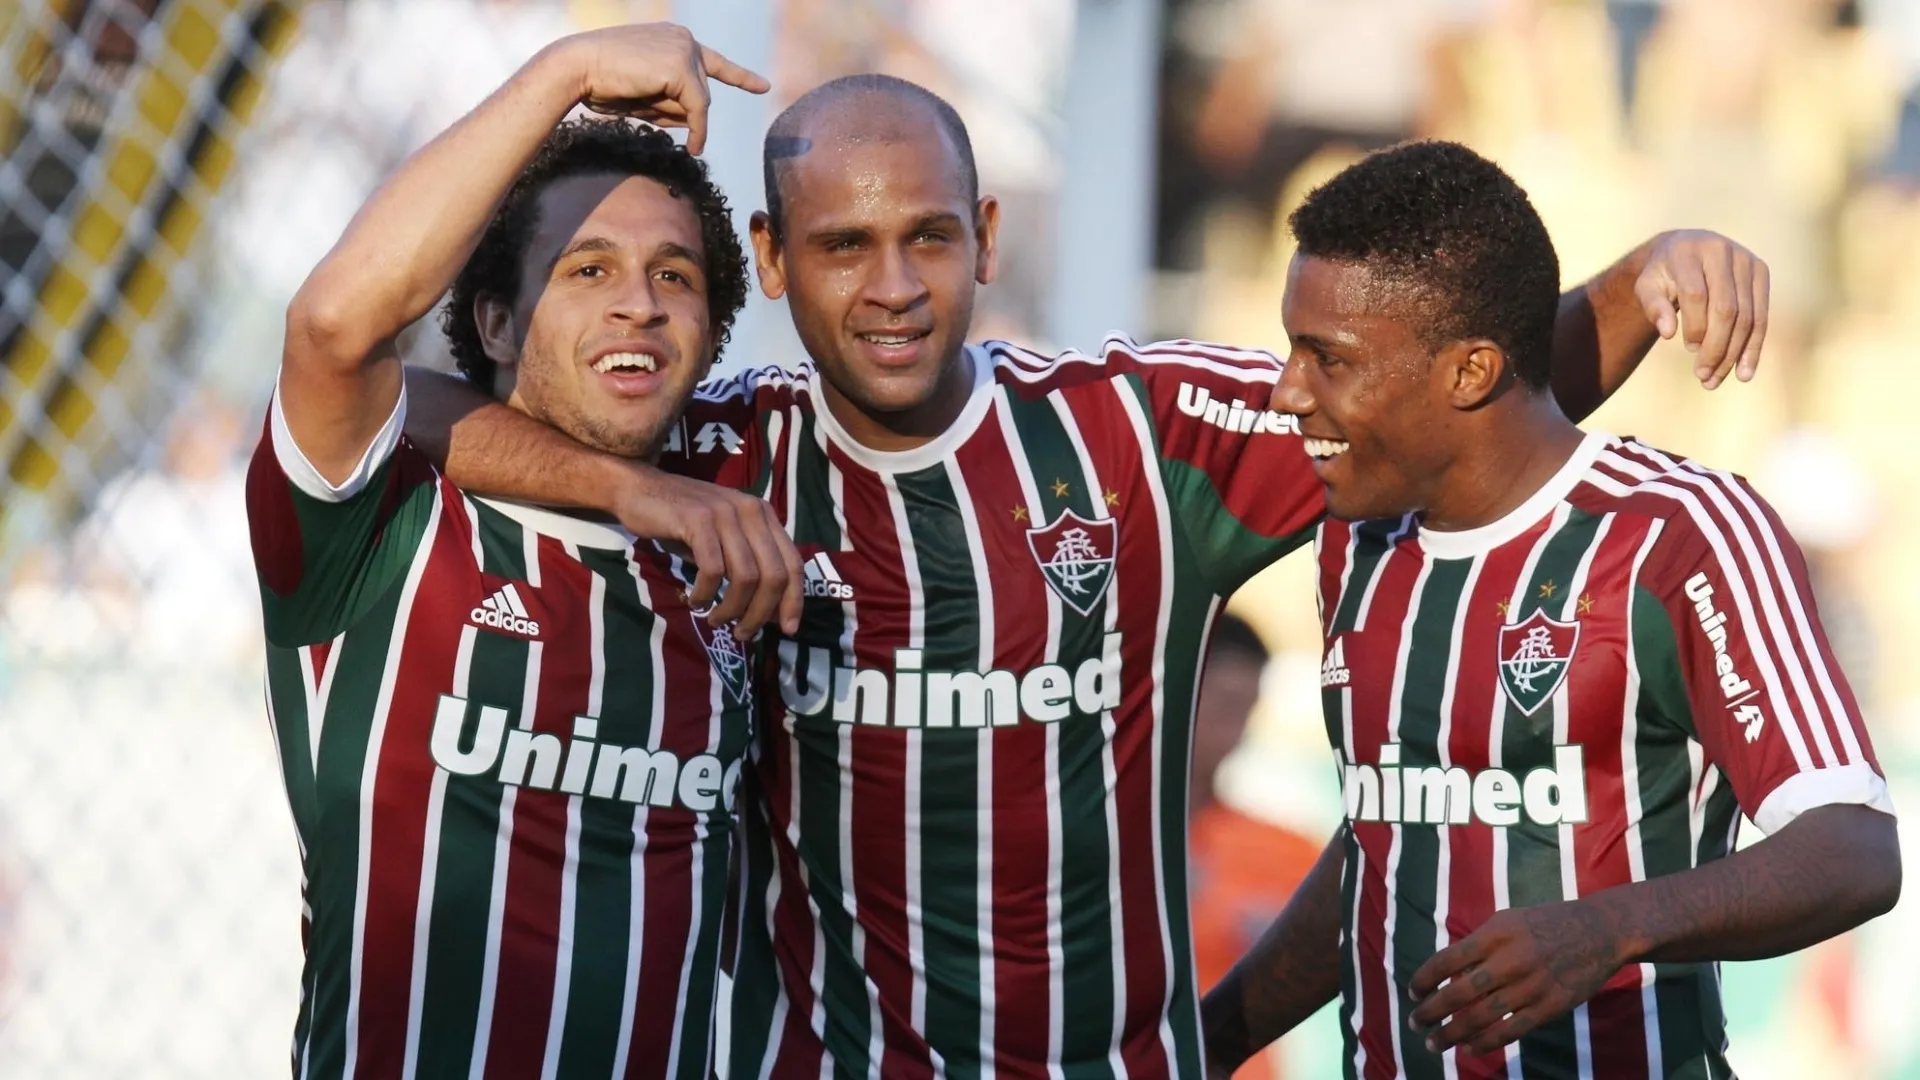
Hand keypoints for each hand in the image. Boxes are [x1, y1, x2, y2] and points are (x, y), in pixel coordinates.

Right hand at [550, 23, 769, 153]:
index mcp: (673, 39)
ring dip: (680, 119)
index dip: (739, 77)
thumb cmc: (602, 82)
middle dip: (681, 112)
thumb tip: (697, 123)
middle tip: (642, 105)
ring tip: (642, 107)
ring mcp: (685, 49)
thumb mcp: (645, 96)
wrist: (577, 67)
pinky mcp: (682, 66)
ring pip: (700, 101)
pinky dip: (699, 129)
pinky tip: (695, 145)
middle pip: (701, 89)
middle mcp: (684, 39)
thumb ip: (673, 105)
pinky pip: (699, 108)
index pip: (713, 61)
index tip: (762, 86)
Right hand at [608, 464, 801, 640]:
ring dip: (731, 608)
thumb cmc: (682, 520)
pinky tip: (694, 600)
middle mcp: (751, 511)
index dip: (794, 600)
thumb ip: (747, 565)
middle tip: (741, 634)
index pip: (793, 563)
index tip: (787, 629)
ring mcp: (726, 513)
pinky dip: (705, 594)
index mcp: (764, 515)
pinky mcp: (698, 520)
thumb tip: (765, 612)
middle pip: (774, 575)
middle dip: (760, 613)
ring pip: (746, 577)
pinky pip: (712, 570)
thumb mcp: (723, 539)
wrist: (640, 488)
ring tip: (715, 620)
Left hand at [1406, 900, 1624, 1056]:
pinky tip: (1469, 1049)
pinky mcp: (1550, 1006)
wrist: (1599, 931)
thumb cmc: (1545, 923)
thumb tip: (1447, 973)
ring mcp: (1531, 986)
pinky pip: (1512, 1031)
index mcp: (1495, 935)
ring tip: (1434, 1043)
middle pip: (1459, 993)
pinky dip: (1486, 1043)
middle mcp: (1510, 960)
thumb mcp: (1507, 921)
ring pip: (1482, 1017)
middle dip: (1431, 1012)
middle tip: (1415, 1023)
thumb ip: (1478, 944)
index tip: (1413, 993)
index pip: (1447, 960)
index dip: (1424, 979)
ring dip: (1452, 1034)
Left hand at [1632, 229, 1769, 389]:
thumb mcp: (1647, 286)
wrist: (1686, 249)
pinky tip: (1743, 374)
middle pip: (1726, 309)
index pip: (1696, 294)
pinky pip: (1761, 315)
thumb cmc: (1663, 273)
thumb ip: (1652, 307)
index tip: (1687, 348)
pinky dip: (1753, 347)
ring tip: (1715, 380)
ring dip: (1733, 353)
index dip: (1695, 325)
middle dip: (1716, 347)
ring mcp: (1746, 260)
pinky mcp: (1761, 272)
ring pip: (1747, 316)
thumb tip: (1667, 333)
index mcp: (1689, 250)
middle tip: (1702, 375)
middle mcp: (1722, 251)